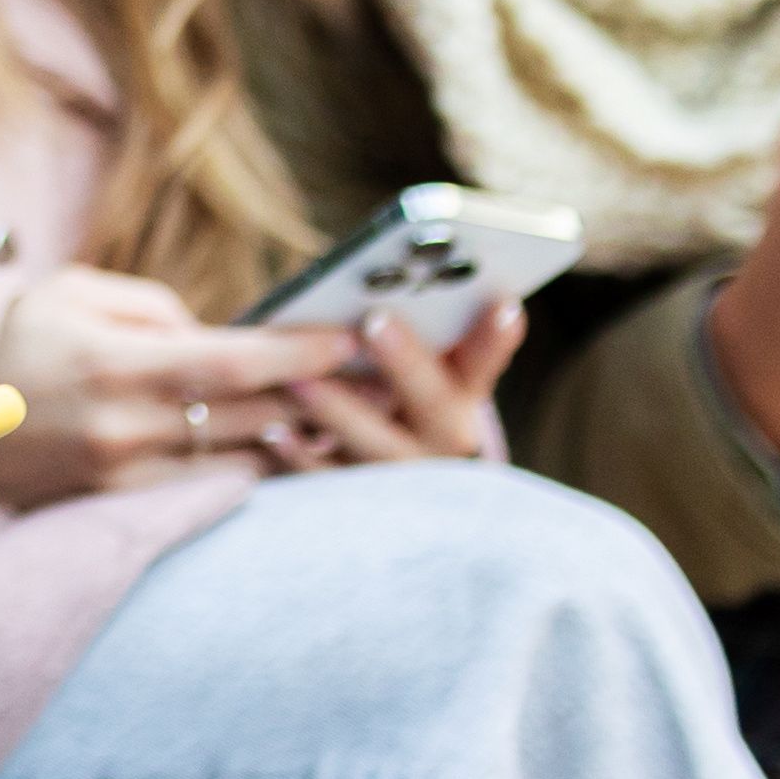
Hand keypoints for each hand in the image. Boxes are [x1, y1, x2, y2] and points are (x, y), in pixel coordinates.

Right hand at [0, 270, 352, 511]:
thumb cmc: (17, 332)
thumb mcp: (78, 291)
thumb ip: (157, 309)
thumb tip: (222, 337)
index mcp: (111, 360)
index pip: (229, 361)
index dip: (298, 353)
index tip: (348, 340)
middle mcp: (120, 425)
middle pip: (247, 416)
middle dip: (318, 395)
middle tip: (381, 379)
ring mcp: (118, 474)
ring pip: (236, 459)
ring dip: (296, 438)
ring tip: (351, 417)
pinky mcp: (113, 505)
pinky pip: (203, 488)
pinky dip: (248, 467)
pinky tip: (287, 451)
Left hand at [266, 295, 524, 469]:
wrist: (355, 465)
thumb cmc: (369, 383)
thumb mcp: (394, 356)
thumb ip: (402, 325)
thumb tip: (386, 274)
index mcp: (460, 392)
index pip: (484, 360)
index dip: (495, 339)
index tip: (502, 304)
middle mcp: (443, 438)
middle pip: (436, 405)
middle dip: (408, 364)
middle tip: (377, 322)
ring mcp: (404, 476)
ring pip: (380, 448)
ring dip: (341, 413)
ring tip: (300, 380)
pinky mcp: (359, 503)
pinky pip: (332, 483)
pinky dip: (303, 459)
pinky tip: (276, 434)